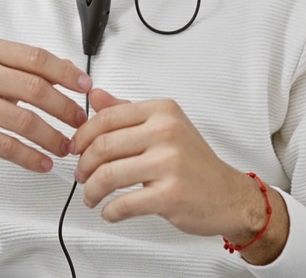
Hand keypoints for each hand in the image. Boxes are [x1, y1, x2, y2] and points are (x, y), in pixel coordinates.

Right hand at [0, 37, 91, 177]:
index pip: (36, 58)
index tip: (86, 87)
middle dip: (64, 107)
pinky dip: (31, 157)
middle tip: (79, 121)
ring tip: (65, 146)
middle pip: (34, 88)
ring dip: (52, 136)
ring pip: (24, 120)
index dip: (66, 73)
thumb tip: (69, 69)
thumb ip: (24, 68)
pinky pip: (7, 146)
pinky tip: (43, 162)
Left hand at [70, 90, 267, 237]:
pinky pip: (123, 204)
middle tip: (81, 176)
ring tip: (91, 197)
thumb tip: (96, 95)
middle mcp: (167, 132)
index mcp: (163, 111)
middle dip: (83, 165)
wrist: (229, 195)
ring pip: (108, 176)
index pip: (107, 117)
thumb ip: (127, 111)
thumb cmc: (194, 162)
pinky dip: (109, 211)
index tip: (76, 149)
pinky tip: (110, 211)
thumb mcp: (164, 126)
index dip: (82, 136)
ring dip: (91, 191)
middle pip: (103, 146)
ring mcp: (170, 163)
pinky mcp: (171, 195)